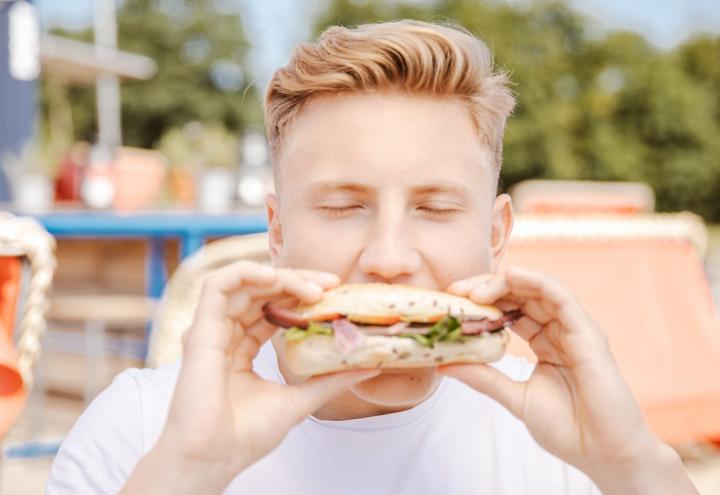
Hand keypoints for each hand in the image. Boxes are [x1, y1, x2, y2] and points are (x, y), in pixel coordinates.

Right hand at [122, 262, 378, 493]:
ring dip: (281, 276)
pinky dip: (247, 272)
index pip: (273, 308)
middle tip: (332, 284)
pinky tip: (276, 277)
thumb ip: (330, 379)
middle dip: (298, 280)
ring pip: (244, 282)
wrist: (214, 457)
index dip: (302, 295)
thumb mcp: (299, 400)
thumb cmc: (246, 435)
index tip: (335, 293)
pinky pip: (217, 284)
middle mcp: (225, 333)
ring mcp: (211, 329)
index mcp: (241, 347)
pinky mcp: (200, 328)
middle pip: (261, 291)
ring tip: (314, 289)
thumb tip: (369, 365)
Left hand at [443, 266, 696, 494]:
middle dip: (486, 287)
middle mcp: (560, 329)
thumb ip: (484, 378)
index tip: (451, 303)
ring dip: (505, 283)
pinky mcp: (587, 333)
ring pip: (539, 289)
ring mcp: (575, 329)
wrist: (604, 454)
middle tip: (456, 292)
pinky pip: (561, 297)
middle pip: (521, 294)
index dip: (482, 301)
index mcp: (544, 341)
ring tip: (474, 289)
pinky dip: (536, 281)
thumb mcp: (516, 398)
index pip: (510, 309)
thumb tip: (444, 364)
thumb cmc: (568, 429)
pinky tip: (512, 276)